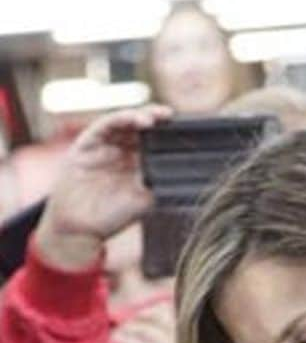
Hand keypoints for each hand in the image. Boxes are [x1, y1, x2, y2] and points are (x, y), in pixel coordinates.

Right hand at [35, 105, 171, 269]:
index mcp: (139, 162)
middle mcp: (123, 150)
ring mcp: (105, 145)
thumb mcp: (145, 199)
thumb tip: (186, 173)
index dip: (169, 133)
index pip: (156, 141)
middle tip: (171, 116)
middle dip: (157, 119)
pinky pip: (105, 125)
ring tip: (156, 118)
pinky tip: (136, 120)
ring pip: (125, 122)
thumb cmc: (113, 215)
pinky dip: (121, 119)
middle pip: (142, 127)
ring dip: (141, 115)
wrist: (80, 226)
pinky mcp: (87, 143)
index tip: (187, 130)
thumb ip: (160, 183)